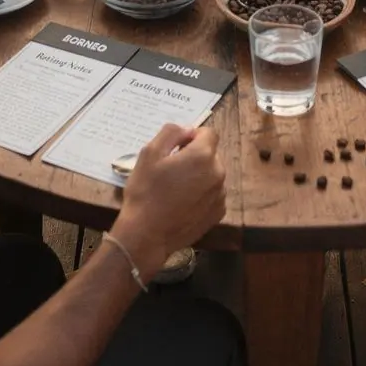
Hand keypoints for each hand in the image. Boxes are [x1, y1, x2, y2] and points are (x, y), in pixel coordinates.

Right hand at [116, 125, 225, 273]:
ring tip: (176, 189)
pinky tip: (183, 203)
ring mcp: (219, 195)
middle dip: (195, 156)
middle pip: (211, 154)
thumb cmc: (145, 192)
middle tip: (172, 169)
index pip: (208, 133)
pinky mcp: (217, 214)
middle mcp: (217, 173)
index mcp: (202, 156)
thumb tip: (187, 130)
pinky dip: (202, 194)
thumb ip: (171, 132)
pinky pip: (213, 194)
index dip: (192, 136)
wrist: (146, 235)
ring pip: (212, 174)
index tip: (177, 148)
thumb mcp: (150, 153)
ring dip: (199, 175)